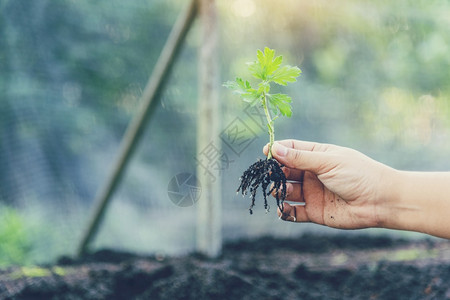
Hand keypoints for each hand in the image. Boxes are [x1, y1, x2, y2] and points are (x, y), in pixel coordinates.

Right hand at [263, 140, 394, 228]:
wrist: (380, 201)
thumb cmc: (358, 174)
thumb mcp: (327, 162)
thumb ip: (300, 158)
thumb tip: (274, 149)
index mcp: (317, 156)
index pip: (291, 149)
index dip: (277, 151)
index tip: (265, 153)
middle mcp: (312, 174)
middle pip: (285, 170)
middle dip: (276, 172)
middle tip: (270, 175)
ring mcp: (312, 193)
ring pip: (287, 191)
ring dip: (279, 191)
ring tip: (280, 191)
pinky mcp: (314, 212)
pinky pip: (294, 212)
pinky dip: (285, 212)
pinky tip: (283, 210)